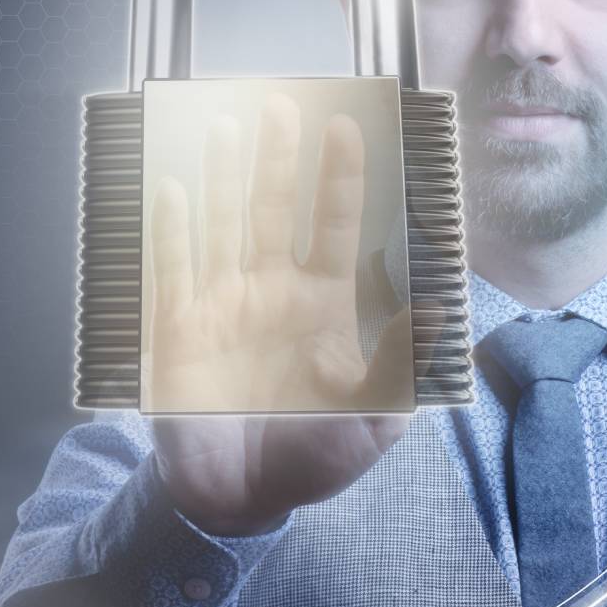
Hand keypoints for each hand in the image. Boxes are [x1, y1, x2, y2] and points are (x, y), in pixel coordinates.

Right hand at [147, 92, 412, 535]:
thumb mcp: (372, 421)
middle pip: (274, 209)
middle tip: (282, 103)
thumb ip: (399, 366)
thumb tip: (437, 311)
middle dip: (279, 158)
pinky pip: (171, 270)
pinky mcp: (176, 331)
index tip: (348, 127)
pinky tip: (171, 189)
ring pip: (221, 224)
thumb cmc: (311, 460)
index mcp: (321, 304)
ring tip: (223, 126)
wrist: (240, 503)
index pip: (333, 225)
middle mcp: (270, 291)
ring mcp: (221, 305)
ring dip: (221, 176)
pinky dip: (170, 231)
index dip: (341, 177)